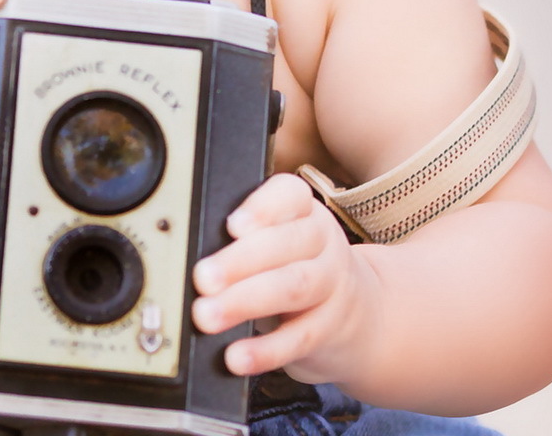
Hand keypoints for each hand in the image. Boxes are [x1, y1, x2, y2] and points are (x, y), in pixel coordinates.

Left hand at [190, 173, 381, 380]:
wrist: (360, 313)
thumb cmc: (299, 267)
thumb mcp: (281, 240)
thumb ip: (244, 240)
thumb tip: (192, 255)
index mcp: (306, 211)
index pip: (291, 195)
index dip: (262, 208)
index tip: (232, 225)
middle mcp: (323, 242)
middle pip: (288, 244)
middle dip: (240, 261)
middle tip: (202, 278)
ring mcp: (332, 285)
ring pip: (293, 288)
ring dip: (245, 301)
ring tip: (207, 316)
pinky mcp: (330, 328)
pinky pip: (299, 339)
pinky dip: (265, 351)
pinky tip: (236, 357)